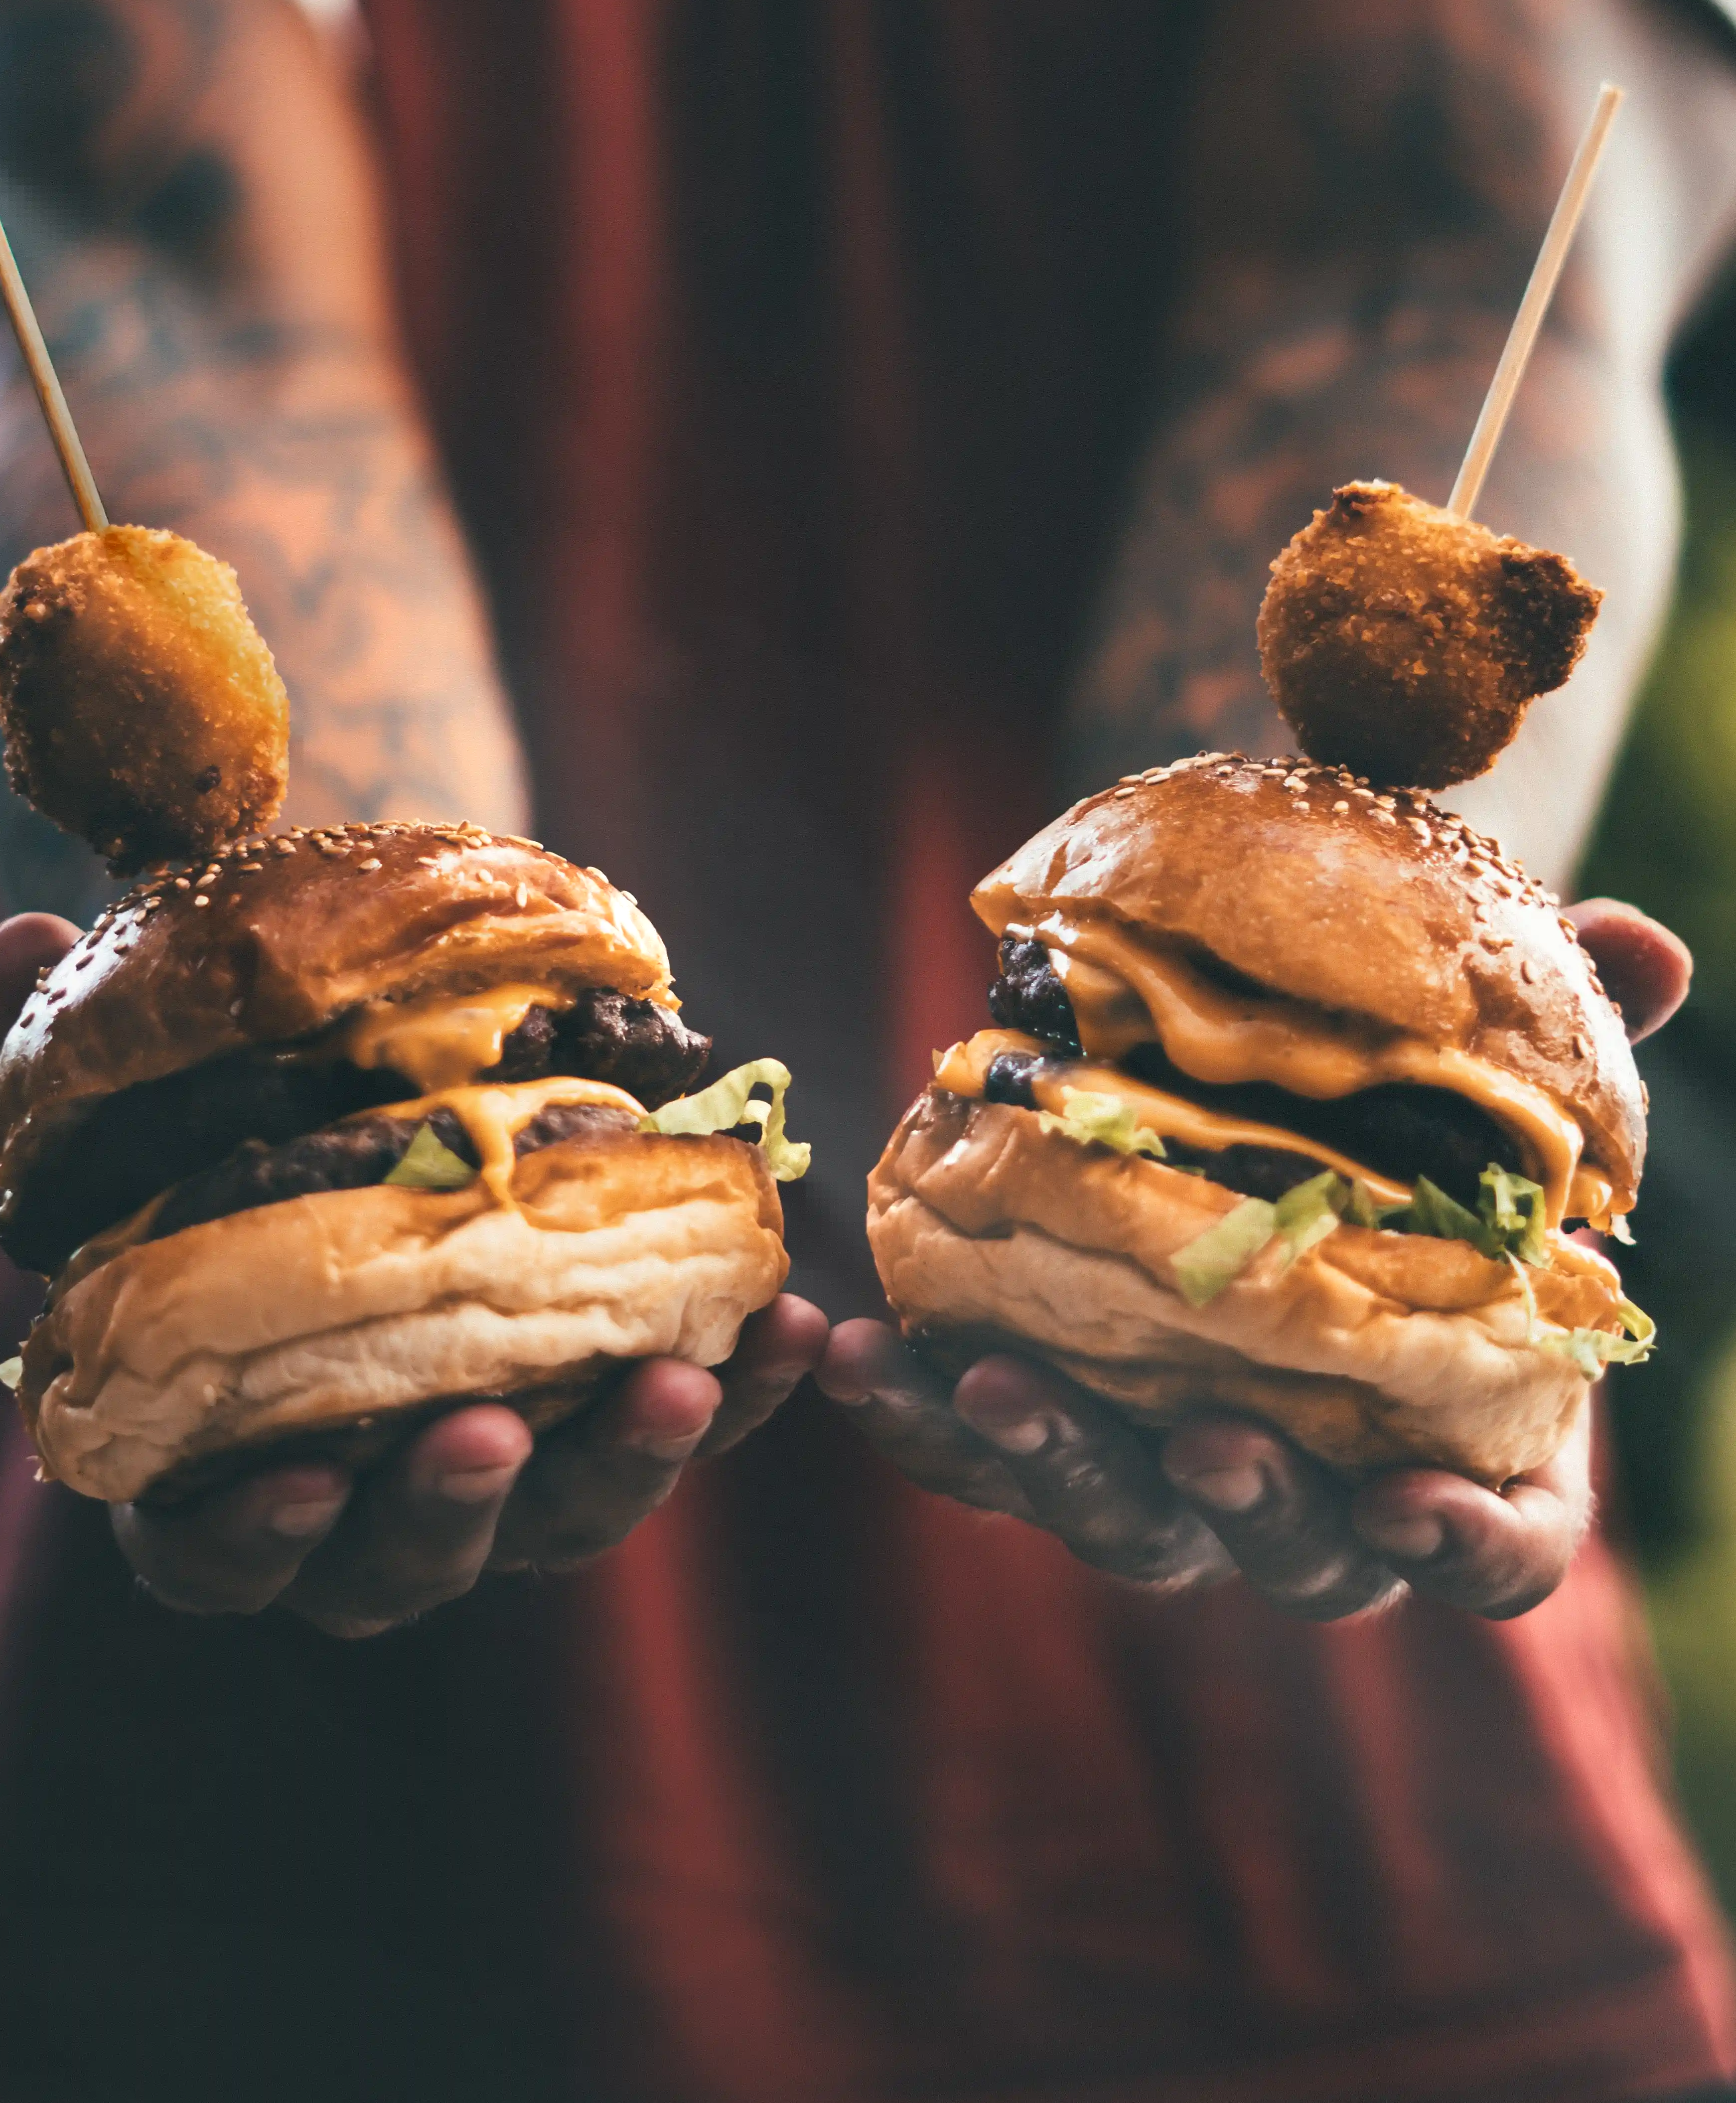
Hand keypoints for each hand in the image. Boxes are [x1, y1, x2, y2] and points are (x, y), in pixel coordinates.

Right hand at [0, 912, 827, 1633]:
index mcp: (221, 1463)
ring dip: (625, 1462)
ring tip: (682, 1380)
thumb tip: (19, 941)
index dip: (251, 1531)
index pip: (216, 1550)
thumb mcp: (156, 1108)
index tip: (298, 1478)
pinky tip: (802, 1327)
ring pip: (560, 1519)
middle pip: (399, 1561)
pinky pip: (684, 1426)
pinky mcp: (608, 1417)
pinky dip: (748, 1392)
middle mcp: (360, 1496)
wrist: (371, 1130)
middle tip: (491, 1433)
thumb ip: (85, 1053)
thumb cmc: (236, 1150)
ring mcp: (499, 1470)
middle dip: (448, 1508)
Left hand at [817, 894, 1687, 1621]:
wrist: (1271, 1134)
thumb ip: (1576, 1032)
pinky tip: (851, 1349)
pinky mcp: (1062, 1431)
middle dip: (1244, 1508)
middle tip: (1198, 1439)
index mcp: (1463, 1445)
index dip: (1468, 1548)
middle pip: (1294, 1556)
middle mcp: (1323, 1492)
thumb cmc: (1415, 1139)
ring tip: (984, 1381)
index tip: (1414, 1508)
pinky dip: (917, 1416)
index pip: (1500, 1556)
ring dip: (1051, 1464)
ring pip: (1123, 1520)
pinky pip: (985, 1455)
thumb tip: (1646, 942)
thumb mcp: (1495, 1078)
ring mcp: (1179, 1474)